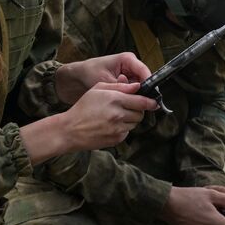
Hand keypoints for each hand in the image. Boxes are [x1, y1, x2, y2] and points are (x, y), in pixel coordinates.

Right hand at [22, 82, 157, 162]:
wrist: (71, 130)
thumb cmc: (83, 107)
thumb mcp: (98, 89)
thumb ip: (119, 86)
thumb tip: (137, 86)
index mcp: (115, 99)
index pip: (142, 101)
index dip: (150, 102)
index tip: (154, 102)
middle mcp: (118, 114)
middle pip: (140, 113)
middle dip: (138, 110)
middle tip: (128, 108)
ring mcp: (118, 128)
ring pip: (135, 123)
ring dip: (130, 119)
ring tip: (116, 116)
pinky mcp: (116, 139)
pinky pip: (127, 132)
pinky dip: (123, 128)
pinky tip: (110, 125)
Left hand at [54, 52, 152, 104]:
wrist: (80, 75)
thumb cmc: (90, 72)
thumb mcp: (105, 81)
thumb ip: (121, 86)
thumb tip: (135, 91)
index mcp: (127, 59)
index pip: (144, 71)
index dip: (149, 84)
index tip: (150, 96)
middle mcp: (131, 65)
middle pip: (144, 80)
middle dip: (142, 92)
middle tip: (139, 104)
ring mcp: (129, 73)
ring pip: (140, 87)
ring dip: (135, 95)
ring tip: (128, 103)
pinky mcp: (127, 81)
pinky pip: (133, 90)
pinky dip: (130, 96)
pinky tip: (125, 103)